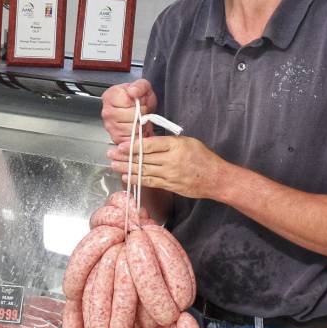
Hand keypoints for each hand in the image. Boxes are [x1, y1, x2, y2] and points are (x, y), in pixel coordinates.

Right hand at [100, 79, 157, 144]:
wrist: (143, 109)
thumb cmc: (140, 98)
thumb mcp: (143, 87)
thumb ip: (139, 86)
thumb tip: (133, 91)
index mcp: (110, 96)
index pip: (127, 102)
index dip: (138, 103)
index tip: (138, 102)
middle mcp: (107, 112)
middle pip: (131, 116)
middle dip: (141, 114)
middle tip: (141, 111)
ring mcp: (110, 126)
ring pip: (132, 129)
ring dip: (141, 125)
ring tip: (140, 119)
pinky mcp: (116, 138)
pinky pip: (131, 139)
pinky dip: (139, 136)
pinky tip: (138, 128)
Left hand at [107, 135, 230, 200]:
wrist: (216, 178)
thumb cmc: (203, 157)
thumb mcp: (188, 142)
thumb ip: (168, 142)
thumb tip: (149, 141)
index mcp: (175, 145)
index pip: (149, 144)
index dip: (132, 145)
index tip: (120, 145)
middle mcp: (171, 160)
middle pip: (143, 157)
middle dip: (125, 156)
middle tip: (110, 153)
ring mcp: (170, 174)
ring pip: (144, 170)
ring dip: (127, 168)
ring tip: (113, 165)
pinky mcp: (170, 185)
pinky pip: (150, 181)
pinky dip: (137, 179)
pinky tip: (126, 177)